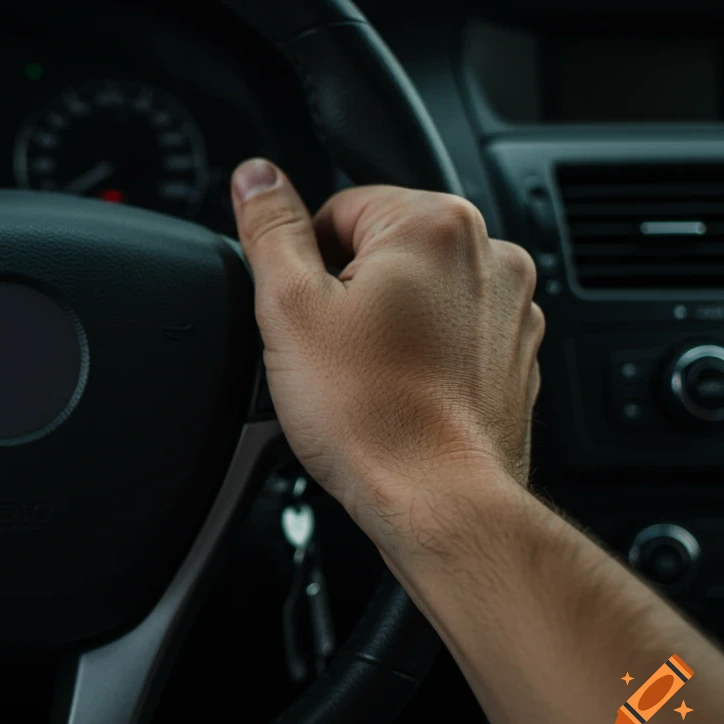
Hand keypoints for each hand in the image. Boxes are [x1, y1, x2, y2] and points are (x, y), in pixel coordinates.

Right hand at [231, 159, 542, 547]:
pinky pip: (450, 334)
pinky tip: (398, 393)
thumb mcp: (288, 308)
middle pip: (381, 248)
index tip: (307, 317)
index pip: (338, 209)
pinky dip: (422, 356)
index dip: (305, 265)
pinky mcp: (515, 355)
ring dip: (386, 324)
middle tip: (331, 352)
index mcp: (434, 223)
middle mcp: (489, 254)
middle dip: (348, 293)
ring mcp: (511, 307)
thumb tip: (255, 177)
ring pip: (417, 292)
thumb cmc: (370, 414)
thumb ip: (269, 228)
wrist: (437, 500)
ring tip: (367, 378)